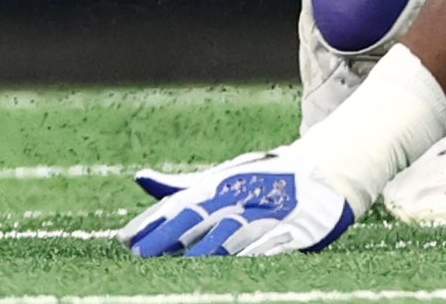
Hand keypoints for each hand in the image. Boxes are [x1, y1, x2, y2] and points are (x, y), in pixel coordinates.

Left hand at [119, 150, 359, 257]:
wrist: (319, 175)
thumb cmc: (258, 181)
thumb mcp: (219, 180)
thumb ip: (180, 188)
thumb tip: (140, 180)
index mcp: (219, 183)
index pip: (177, 204)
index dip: (152, 222)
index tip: (125, 239)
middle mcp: (237, 196)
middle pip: (196, 218)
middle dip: (167, 237)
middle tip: (141, 254)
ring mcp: (262, 213)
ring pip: (226, 235)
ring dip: (201, 252)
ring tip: (176, 267)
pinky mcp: (286, 231)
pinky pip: (259, 248)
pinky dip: (239, 259)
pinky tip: (221, 271)